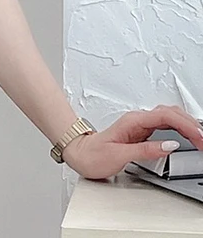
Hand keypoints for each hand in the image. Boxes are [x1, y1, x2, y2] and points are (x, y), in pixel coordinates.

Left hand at [63, 105, 202, 179]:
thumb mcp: (119, 155)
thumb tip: (168, 145)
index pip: (165, 117)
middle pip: (170, 113)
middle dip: (191, 124)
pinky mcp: (141, 132)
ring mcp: (139, 124)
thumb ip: (145, 150)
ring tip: (201, 138)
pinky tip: (187, 135)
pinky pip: (165, 125)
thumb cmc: (93, 154)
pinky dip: (179, 129)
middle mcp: (137, 119)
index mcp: (133, 121)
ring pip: (169, 117)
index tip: (199, 137)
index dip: (186, 125)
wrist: (79, 153)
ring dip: (187, 125)